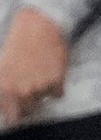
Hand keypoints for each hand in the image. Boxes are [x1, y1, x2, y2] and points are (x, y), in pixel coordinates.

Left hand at [0, 5, 67, 124]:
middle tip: (26, 88)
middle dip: (25, 104)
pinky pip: (56, 94)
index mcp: (3, 85)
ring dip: (40, 93)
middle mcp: (20, 90)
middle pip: (25, 112)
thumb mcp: (3, 64)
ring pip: (40, 101)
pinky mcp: (56, 83)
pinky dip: (54, 86)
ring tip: (37, 74)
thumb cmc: (19, 41)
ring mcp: (38, 87)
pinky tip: (49, 71)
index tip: (12, 106)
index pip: (9, 114)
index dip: (10, 110)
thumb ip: (5, 84)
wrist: (41, 25)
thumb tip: (8, 101)